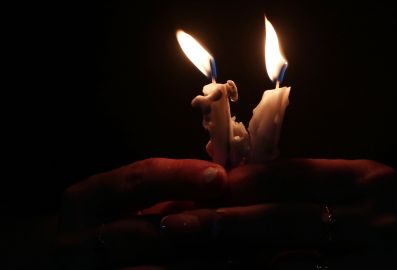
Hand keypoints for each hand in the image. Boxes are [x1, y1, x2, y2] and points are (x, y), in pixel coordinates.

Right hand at [56, 158, 226, 268]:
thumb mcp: (126, 200)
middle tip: (237, 222)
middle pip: (145, 232)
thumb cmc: (112, 223)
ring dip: (199, 260)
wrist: (77, 259)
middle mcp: (77, 240)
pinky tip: (220, 267)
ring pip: (153, 269)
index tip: (219, 176)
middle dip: (196, 226)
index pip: (136, 181)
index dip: (180, 176)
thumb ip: (164, 188)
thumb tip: (220, 176)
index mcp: (86, 200)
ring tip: (238, 251)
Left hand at [158, 159, 396, 268]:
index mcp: (369, 179)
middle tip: (176, 224)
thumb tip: (226, 177)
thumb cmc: (367, 218)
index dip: (242, 182)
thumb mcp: (341, 191)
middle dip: (225, 220)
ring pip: (286, 261)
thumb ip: (295, 185)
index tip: (200, 188)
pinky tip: (228, 269)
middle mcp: (378, 218)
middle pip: (285, 218)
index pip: (292, 176)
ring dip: (233, 257)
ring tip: (190, 254)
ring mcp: (377, 261)